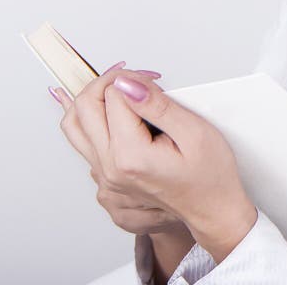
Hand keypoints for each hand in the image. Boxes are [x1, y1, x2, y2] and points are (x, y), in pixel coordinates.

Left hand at [52, 66, 257, 262]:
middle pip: (85, 107)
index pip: (114, 97)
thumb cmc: (209, 175)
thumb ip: (157, 105)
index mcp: (130, 156)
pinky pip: (83, 144)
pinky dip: (88, 120)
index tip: (153, 78)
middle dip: (108, 82)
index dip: (135, 78)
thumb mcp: (193, 131)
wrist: (211, 210)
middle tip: (133, 77)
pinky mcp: (105, 181)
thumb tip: (127, 83)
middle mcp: (110, 169)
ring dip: (92, 99)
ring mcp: (104, 178)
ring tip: (113, 86)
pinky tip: (100, 108)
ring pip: (75, 126)